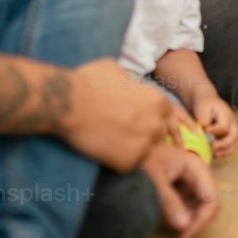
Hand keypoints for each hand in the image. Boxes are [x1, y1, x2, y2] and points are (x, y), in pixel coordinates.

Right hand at [60, 59, 180, 170]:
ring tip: (115, 144)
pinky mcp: (129, 163)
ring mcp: (144, 145)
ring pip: (148, 154)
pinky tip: (104, 150)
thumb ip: (132, 83)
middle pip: (160, 137)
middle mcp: (156, 125)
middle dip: (147, 136)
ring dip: (135, 150)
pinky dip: (119, 161)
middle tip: (127, 135)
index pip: (170, 117)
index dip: (159, 122)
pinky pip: (130, 165)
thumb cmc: (89, 82)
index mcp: (159, 102)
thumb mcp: (118, 71)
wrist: (67, 103)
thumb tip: (129, 84)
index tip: (151, 127)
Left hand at [141, 144, 219, 237]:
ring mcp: (193, 181)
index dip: (202, 220)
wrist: (130, 151)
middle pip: (209, 205)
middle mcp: (199, 174)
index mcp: (196, 167)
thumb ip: (168, 201)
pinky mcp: (185, 188)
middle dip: (196, 222)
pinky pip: (189, 206)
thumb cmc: (141, 159)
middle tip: (179, 236)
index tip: (185, 235)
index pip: (211, 199)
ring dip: (187, 219)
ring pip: (200, 208)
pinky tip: (164, 215)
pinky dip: (180, 215)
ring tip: (165, 221)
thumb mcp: (153, 179)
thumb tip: (184, 226)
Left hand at [193, 92, 237, 157]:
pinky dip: (225, 151)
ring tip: (216, 155)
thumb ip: (204, 119)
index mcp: (225, 114)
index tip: (205, 130)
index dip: (215, 131)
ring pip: (235, 142)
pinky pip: (231, 145)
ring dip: (227, 150)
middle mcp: (231, 122)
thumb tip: (206, 132)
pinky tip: (216, 154)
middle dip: (225, 144)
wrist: (206, 101)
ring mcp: (231, 129)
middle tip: (213, 147)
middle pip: (234, 135)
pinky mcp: (228, 135)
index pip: (224, 126)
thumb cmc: (204, 104)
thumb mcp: (202, 108)